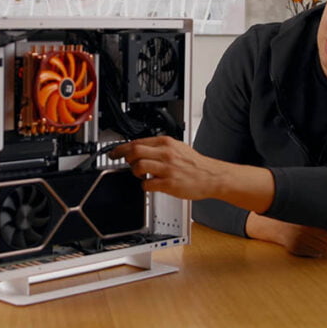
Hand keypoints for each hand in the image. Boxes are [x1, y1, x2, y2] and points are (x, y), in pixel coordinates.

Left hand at [109, 136, 224, 200]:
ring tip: (140, 174)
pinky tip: (149, 184)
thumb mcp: (178, 147)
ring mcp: (167, 169)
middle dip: (124, 157)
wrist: (212, 176)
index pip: (137, 141)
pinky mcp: (169, 184)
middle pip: (134, 151)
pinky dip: (144, 186)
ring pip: (138, 166)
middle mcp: (166, 154)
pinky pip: (147, 184)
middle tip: (123, 162)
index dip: (122, 147)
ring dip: (134, 172)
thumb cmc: (196, 164)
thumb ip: (161, 147)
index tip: (115, 152)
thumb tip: (141, 148)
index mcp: (167, 143)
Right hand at [246, 212, 326, 257]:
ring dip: (326, 244)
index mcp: (313, 217)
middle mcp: (306, 228)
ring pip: (326, 248)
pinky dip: (317, 249)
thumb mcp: (318, 214)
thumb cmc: (299, 215)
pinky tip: (309, 240)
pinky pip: (316, 253)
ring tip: (315, 235)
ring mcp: (300, 239)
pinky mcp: (295, 249)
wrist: (272, 221)